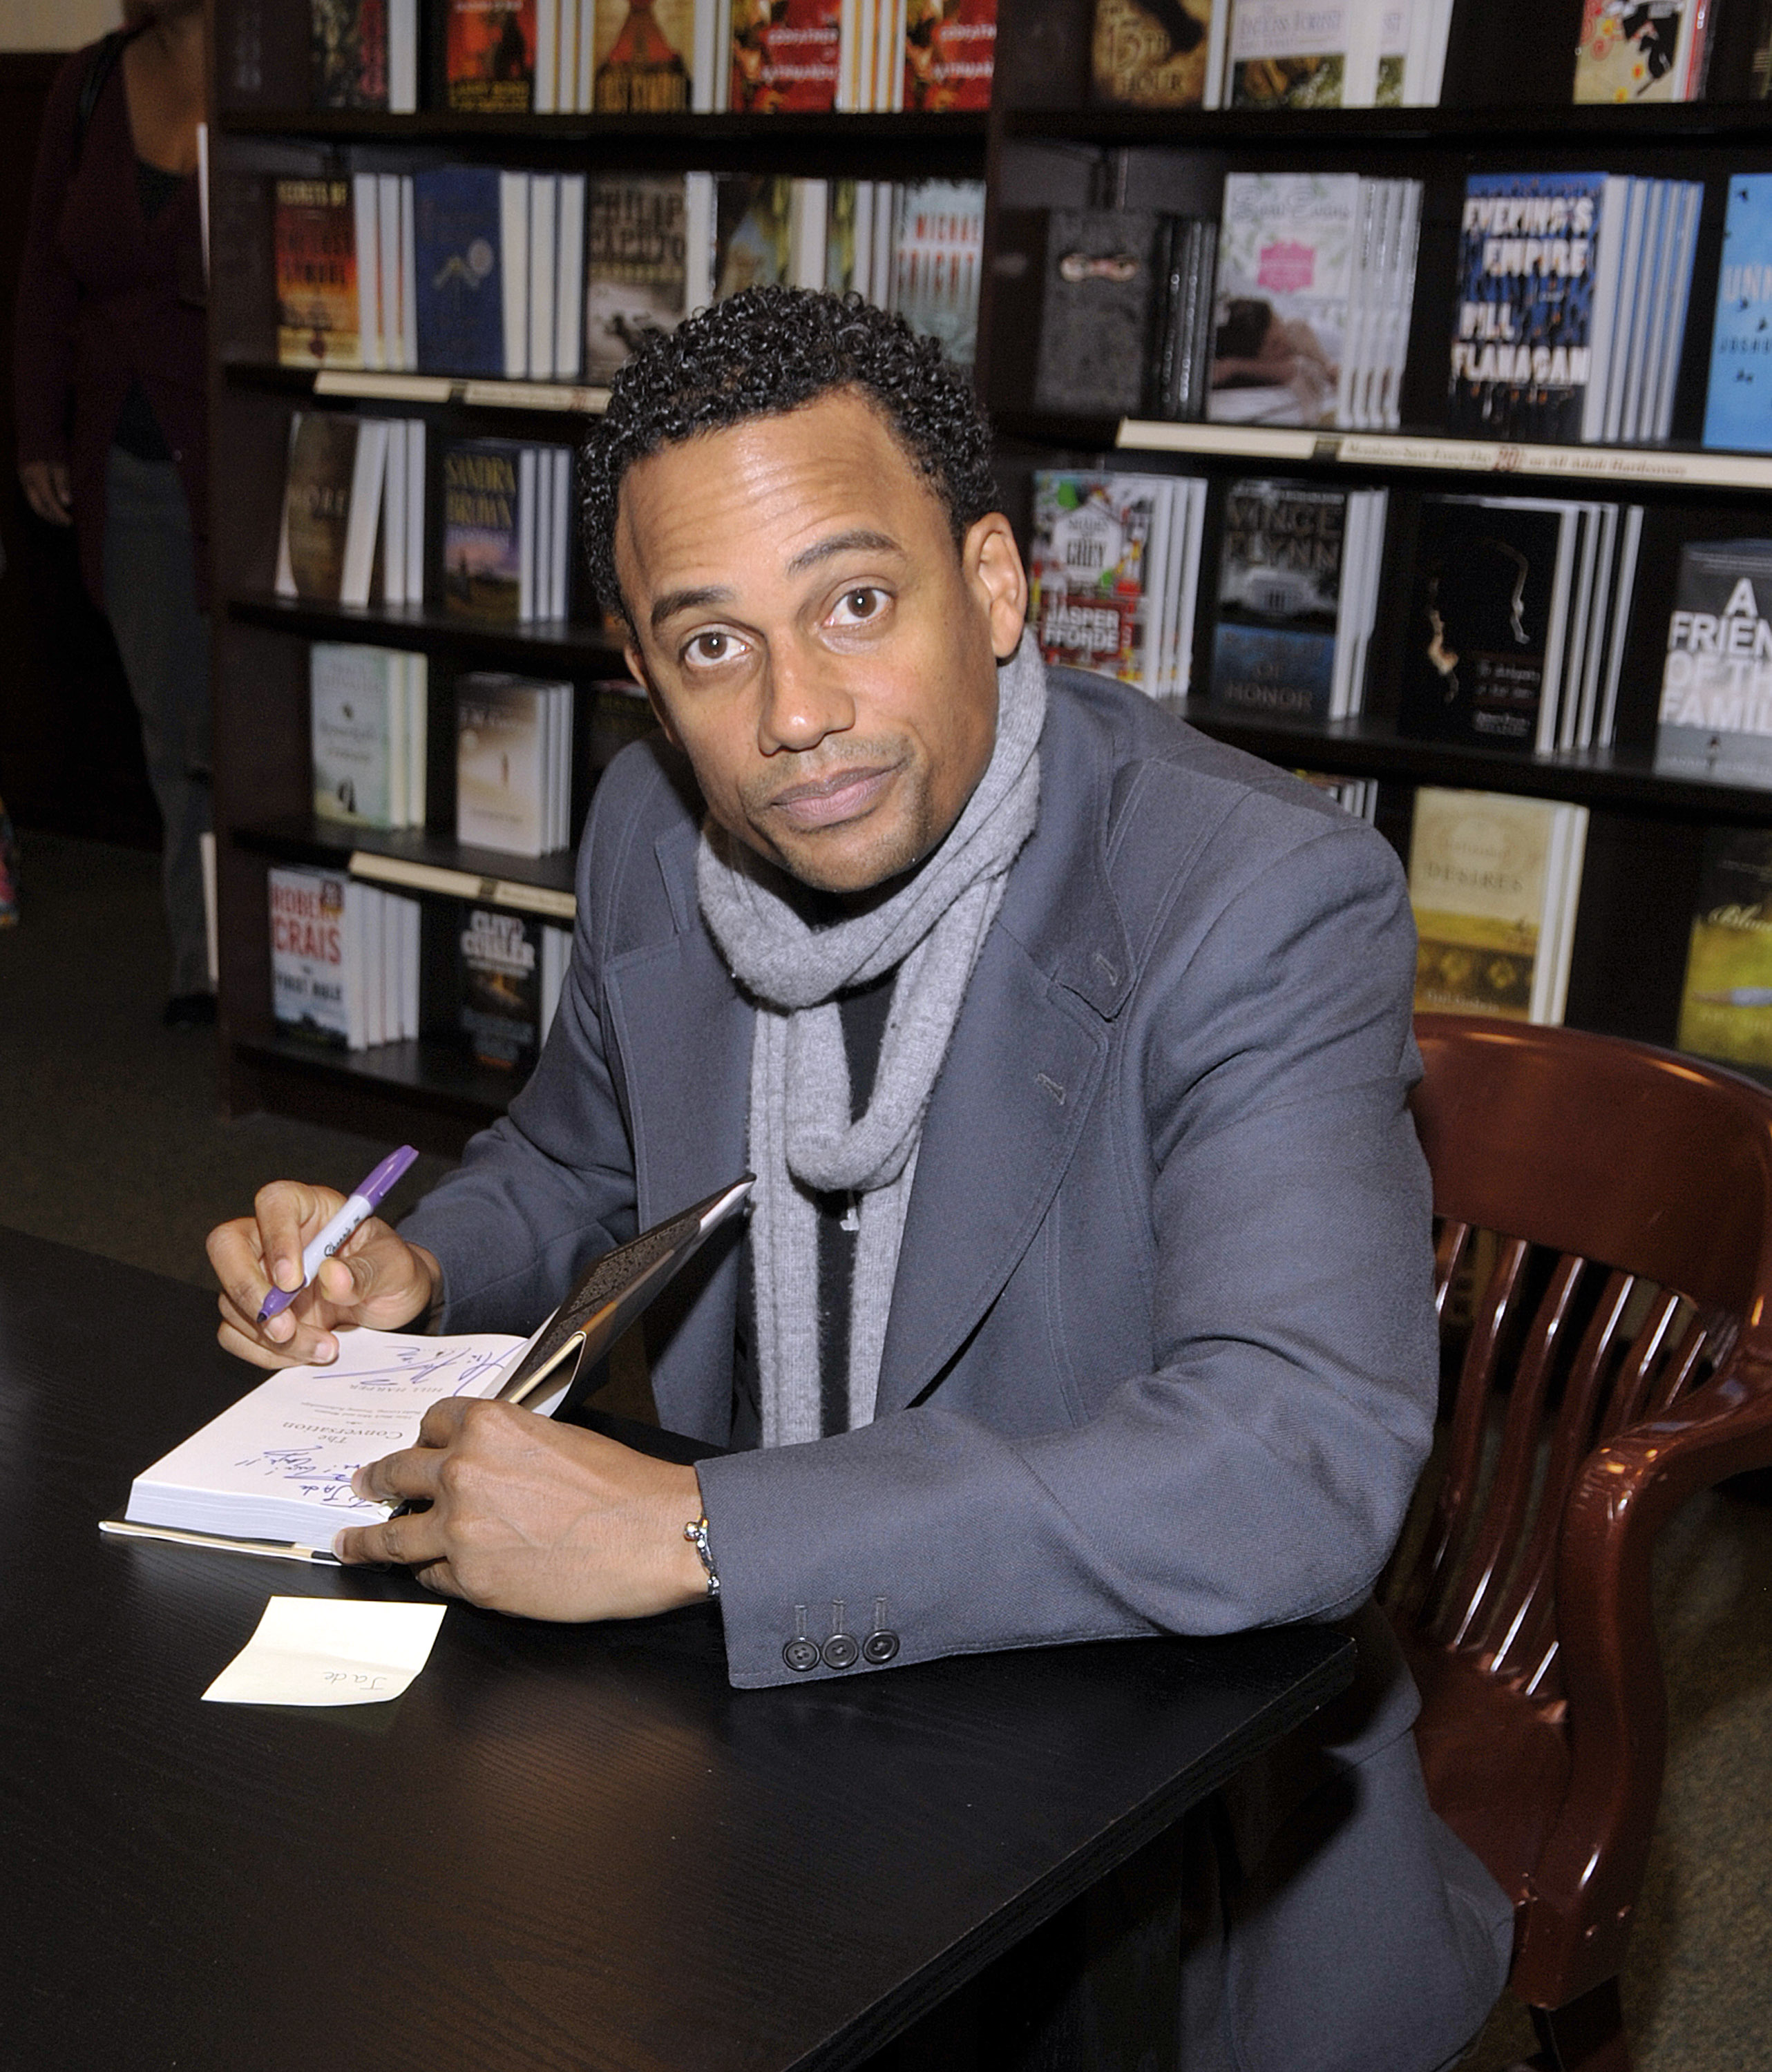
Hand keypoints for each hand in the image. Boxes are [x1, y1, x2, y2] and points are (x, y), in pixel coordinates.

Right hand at [19, 460, 71, 525]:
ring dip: (50, 517)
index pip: (48, 499)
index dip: (59, 512)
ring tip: (63, 521)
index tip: (70, 521)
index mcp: (37, 474)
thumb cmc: (54, 460)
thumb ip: (63, 485)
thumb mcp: (62, 469)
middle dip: (54, 518)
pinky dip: (46, 511)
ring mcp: (25, 485)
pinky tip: (56, 515)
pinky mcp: (26, 489)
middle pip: (39, 507)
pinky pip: (35, 504)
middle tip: (67, 522)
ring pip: (36, 507)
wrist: (39, 453)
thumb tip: (66, 504)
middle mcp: (27, 481)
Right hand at [207, 1180, 441, 1368]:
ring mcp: (261, 1277)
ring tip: (324, 1346)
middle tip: (284, 1327)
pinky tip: (305, 1354)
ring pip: (233, 1300)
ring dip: (269, 1334)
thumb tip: (333, 1277)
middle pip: (228, 1247)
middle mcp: (275, 1239)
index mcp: (311, 1209)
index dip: (276, 1238)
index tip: (293, 1280)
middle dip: (248, 1291)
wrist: (393, 1308)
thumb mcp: (396, 1268)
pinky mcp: (257, 1313)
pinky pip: (235, 1333)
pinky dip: (265, 1352)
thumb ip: (368, 1271)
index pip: (275, 1203)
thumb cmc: (393, 1274)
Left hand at [336, 1398, 709, 1621]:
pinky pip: (430, 1576)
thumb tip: (479, 1465)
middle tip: (362, 1487)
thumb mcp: (558, 1438)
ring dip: (367, 1540)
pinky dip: (431, 1573)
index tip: (415, 1448)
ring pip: (393, 1535)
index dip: (423, 1438)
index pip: (431, 1422)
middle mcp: (463, 1470)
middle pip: (396, 1473)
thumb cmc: (622, 1486)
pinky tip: (432, 1573)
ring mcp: (460, 1529)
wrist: (655, 1535)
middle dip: (375, 1482)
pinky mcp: (471, 1580)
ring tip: (350, 1544)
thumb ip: (507, 1447)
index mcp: (488, 1424)